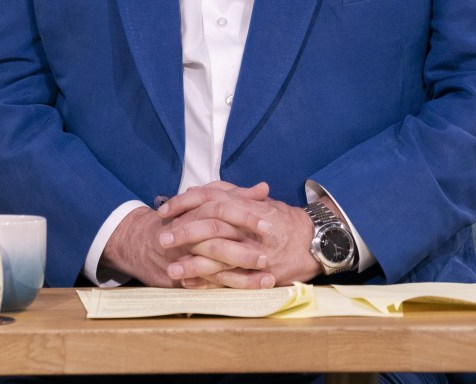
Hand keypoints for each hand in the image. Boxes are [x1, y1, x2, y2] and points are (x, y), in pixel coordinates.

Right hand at [99, 181, 274, 287]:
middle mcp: (190, 230)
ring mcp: (184, 254)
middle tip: (270, 254)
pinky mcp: (181, 276)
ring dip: (243, 272)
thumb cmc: (181, 220)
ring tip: (268, 277)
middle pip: (218, 235)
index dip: (247, 215)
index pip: (223, 209)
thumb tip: (264, 188)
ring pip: (214, 263)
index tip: (271, 221)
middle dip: (245, 246)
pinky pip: (209, 283)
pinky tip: (252, 291)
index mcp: (198, 210)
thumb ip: (236, 196)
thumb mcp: (207, 204)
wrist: (140, 242)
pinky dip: (230, 287)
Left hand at [157, 181, 321, 288]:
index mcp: (245, 204)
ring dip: (192, 263)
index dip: (185, 204)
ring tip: (171, 269)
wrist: (313, 241)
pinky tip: (190, 284)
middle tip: (162, 239)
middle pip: (211, 226)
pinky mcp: (257, 272)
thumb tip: (197, 190)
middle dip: (184, 233)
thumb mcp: (256, 201)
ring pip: (218, 256)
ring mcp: (253, 250)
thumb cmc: (281, 219)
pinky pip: (229, 279)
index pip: (209, 198)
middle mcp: (248, 225)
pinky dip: (208, 282)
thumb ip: (228, 195)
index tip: (164, 210)